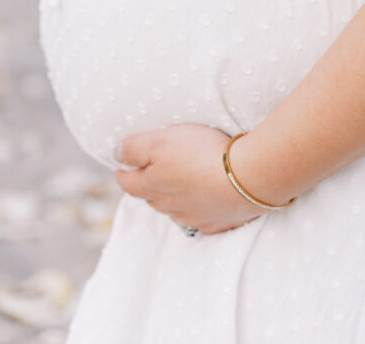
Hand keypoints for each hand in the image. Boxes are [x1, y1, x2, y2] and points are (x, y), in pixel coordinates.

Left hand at [113, 123, 264, 234]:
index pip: (128, 183)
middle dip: (147, 185)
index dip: (123, 173)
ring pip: (175, 209)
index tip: (121, 167)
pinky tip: (205, 200)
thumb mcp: (160, 141)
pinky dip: (199, 208)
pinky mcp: (218, 223)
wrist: (248, 178)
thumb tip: (116, 155)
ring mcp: (194, 218)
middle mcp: (169, 207)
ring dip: (173, 197)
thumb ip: (133, 149)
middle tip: (149, 172)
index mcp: (152, 187)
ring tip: (178, 183)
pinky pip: (201, 218)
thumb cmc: (201, 154)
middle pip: (151, 198)